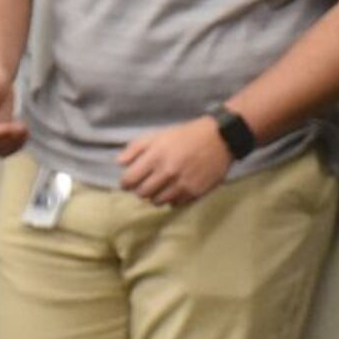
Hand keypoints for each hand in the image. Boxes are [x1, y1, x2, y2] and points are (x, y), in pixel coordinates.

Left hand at [116, 117, 233, 207]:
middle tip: (146, 183)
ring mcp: (181, 185)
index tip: (128, 181)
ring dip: (155, 195)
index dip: (126, 182)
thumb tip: (119, 163)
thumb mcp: (158, 135)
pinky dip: (171, 198)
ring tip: (161, 186)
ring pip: (157, 201)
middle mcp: (166, 173)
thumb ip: (136, 148)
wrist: (219, 139)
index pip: (129, 180)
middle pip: (142, 193)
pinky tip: (175, 189)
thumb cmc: (186, 135)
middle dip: (140, 189)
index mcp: (155, 156)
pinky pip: (174, 204)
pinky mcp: (193, 193)